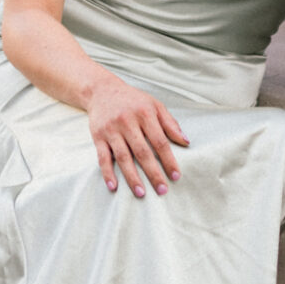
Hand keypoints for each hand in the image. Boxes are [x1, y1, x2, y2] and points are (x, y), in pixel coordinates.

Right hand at [82, 72, 189, 196]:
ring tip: (141, 193)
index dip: (168, 160)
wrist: (101, 90)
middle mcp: (127, 121)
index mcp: (144, 113)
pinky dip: (108, 173)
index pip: (160, 141)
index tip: (176, 176)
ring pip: (123, 157)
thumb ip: (170, 123)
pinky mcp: (98, 137)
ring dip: (132, 177)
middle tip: (162, 190)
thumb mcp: (154, 105)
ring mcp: (111, 130)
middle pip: (142, 152)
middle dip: (153, 173)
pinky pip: (102, 157)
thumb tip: (186, 142)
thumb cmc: (133, 100)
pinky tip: (114, 187)